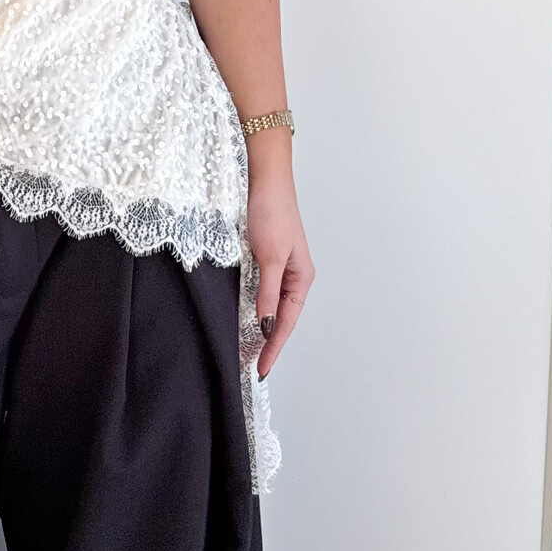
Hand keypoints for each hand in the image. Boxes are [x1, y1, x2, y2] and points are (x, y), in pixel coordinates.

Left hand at [246, 153, 314, 379]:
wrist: (266, 182)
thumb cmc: (272, 214)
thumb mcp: (269, 256)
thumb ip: (268, 291)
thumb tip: (265, 322)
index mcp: (302, 278)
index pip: (286, 322)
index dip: (274, 346)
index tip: (262, 368)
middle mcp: (295, 277)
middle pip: (283, 318)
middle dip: (270, 343)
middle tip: (254, 366)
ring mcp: (282, 268)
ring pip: (274, 307)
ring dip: (264, 328)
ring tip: (251, 350)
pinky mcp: (268, 260)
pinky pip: (265, 293)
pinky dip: (258, 309)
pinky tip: (250, 318)